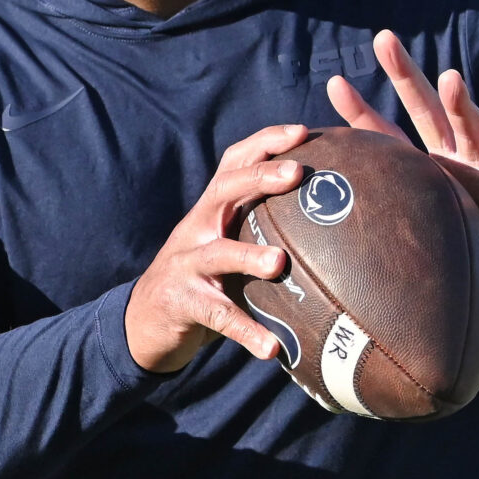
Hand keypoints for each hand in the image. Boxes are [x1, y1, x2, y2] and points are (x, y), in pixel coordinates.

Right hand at [125, 123, 309, 372]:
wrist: (147, 319)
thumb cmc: (206, 277)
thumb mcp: (227, 243)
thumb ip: (261, 226)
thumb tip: (332, 216)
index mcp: (213, 209)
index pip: (235, 162)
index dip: (265, 142)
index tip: (302, 131)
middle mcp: (197, 227)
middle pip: (224, 190)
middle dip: (260, 178)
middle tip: (297, 175)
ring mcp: (185, 264)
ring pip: (217, 253)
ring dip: (248, 256)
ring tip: (278, 263)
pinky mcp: (181, 302)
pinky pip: (218, 316)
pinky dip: (246, 331)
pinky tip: (272, 347)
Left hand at [327, 30, 478, 297]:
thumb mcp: (433, 254)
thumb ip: (393, 265)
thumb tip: (346, 298)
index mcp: (433, 174)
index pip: (391, 138)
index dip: (363, 113)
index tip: (333, 83)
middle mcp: (459, 162)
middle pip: (427, 111)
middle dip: (406, 76)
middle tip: (384, 39)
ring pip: (473, 131)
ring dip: (462, 106)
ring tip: (451, 78)